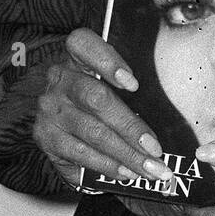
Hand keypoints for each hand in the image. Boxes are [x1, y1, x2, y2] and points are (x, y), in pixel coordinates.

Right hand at [33, 28, 174, 196]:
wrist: (63, 125)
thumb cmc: (97, 100)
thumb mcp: (109, 84)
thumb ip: (129, 89)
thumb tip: (168, 114)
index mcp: (76, 56)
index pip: (82, 44)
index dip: (107, 61)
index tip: (133, 83)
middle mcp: (59, 79)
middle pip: (96, 98)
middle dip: (131, 126)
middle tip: (156, 148)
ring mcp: (50, 109)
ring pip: (92, 132)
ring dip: (126, 153)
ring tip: (150, 167)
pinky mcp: (46, 137)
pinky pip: (81, 153)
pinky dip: (108, 165)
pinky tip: (127, 172)